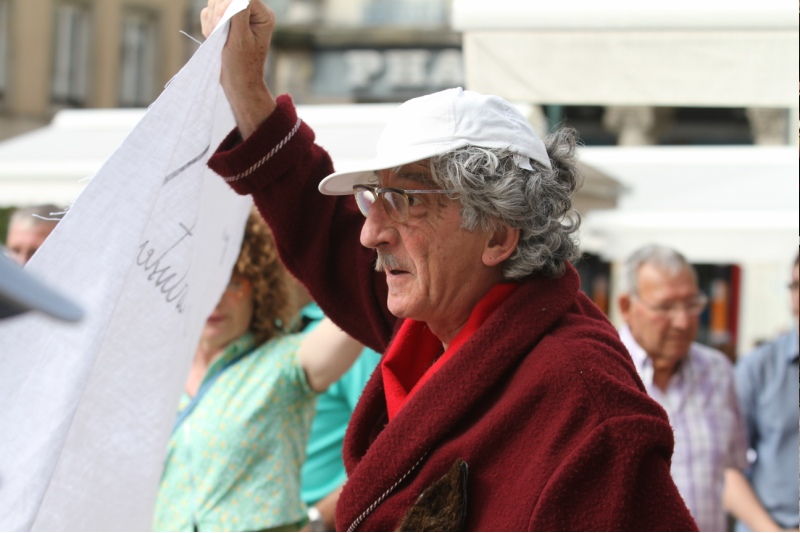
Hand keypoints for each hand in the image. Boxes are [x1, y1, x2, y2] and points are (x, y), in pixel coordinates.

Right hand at [201, 0, 277, 137]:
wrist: (237, 83)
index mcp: (263, 16)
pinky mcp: (226, 22)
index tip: (219, 23)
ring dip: (211, 20)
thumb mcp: (240, 39)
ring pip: (216, 3)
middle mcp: (252, 13)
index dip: (227, 5)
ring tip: (215, 38)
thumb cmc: (242, 65)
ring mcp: (238, 16)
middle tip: (215, 33)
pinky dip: (207, 25)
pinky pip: (209, 12)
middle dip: (217, 14)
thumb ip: (238, 13)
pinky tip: (213, 38)